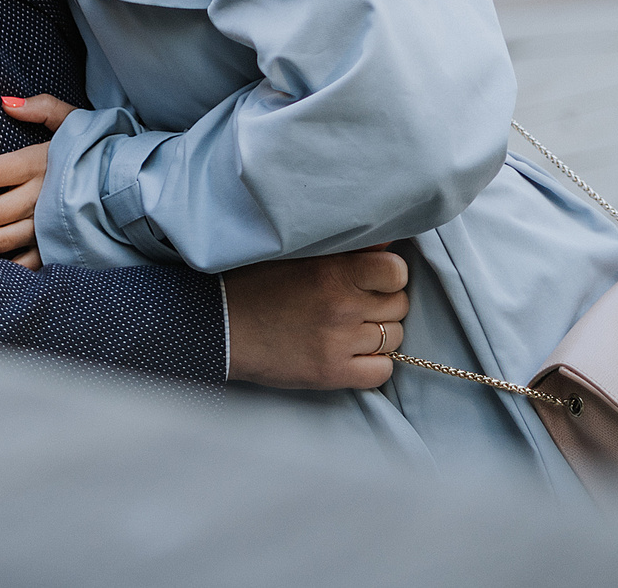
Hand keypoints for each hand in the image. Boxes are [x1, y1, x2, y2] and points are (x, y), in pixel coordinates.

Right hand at [223, 245, 410, 389]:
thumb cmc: (253, 284)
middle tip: (360, 301)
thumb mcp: (295, 254)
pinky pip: (381, 371)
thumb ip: (342, 248)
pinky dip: (374, 363)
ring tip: (352, 327)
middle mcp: (341, 307)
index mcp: (332, 271)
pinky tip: (353, 352)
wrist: (219, 326)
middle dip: (384, 302)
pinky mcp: (332, 373)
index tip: (374, 276)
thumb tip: (385, 244)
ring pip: (393, 337)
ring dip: (379, 332)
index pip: (395, 271)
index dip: (388, 274)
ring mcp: (338, 343)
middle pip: (398, 305)